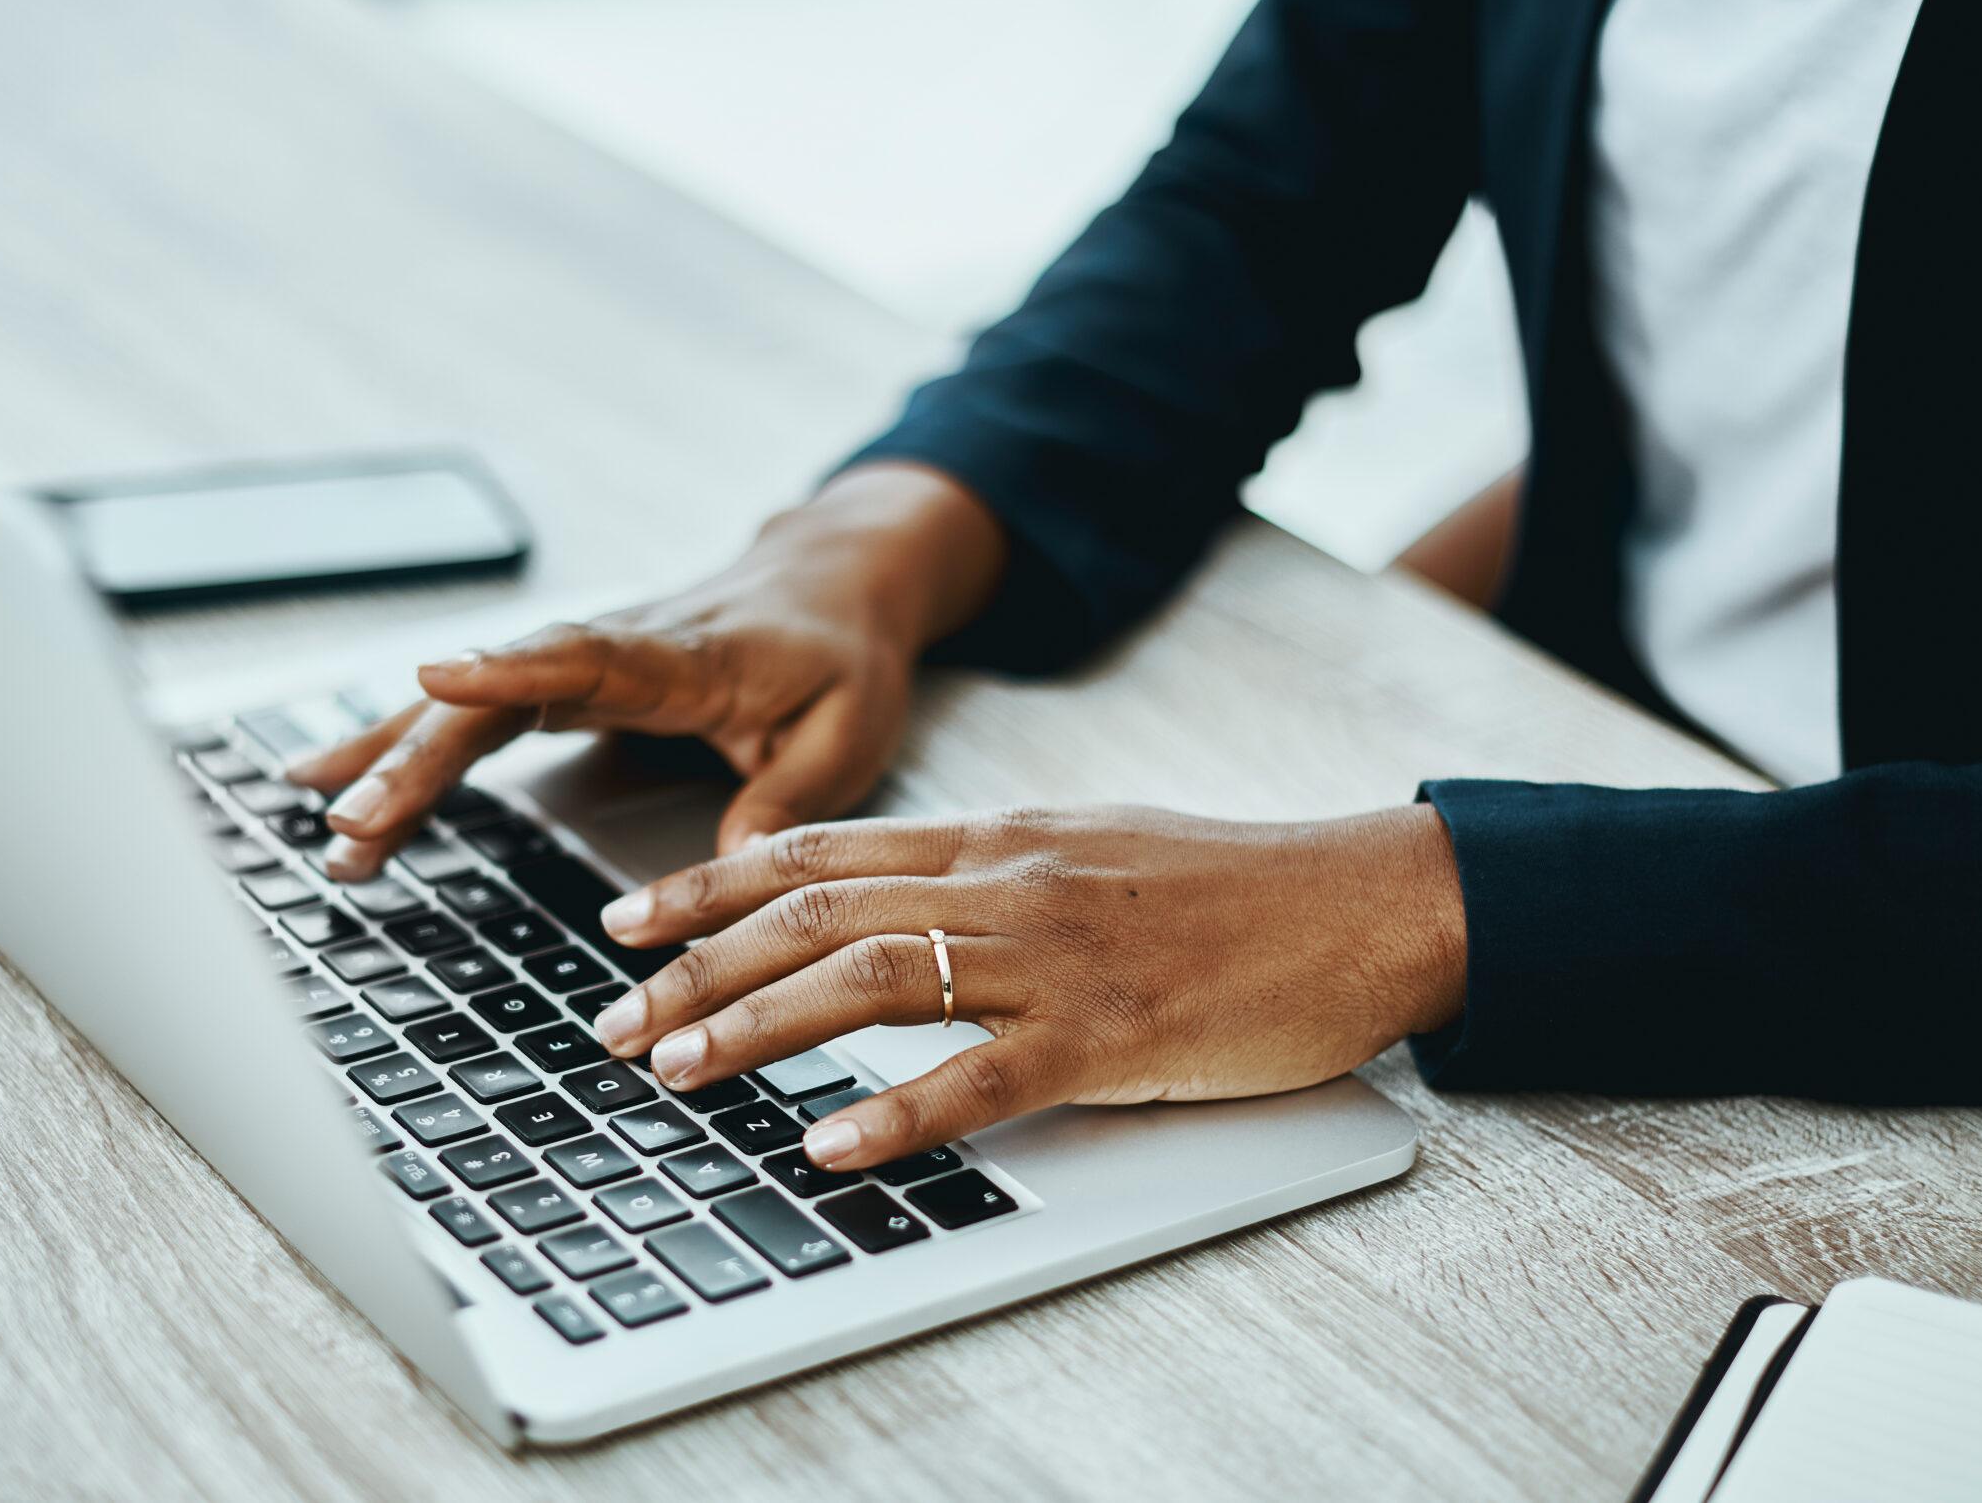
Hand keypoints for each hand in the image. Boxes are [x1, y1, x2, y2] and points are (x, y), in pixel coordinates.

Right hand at [285, 463, 1005, 878]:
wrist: (833, 579)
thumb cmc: (843, 654)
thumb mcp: (848, 730)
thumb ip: (787, 800)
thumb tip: (724, 876)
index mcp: (684, 656)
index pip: (587, 655)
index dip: (511, 667)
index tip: (437, 679)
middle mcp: (613, 648)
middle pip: (498, 697)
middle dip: (420, 756)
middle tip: (354, 822)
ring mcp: (578, 662)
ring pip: (469, 706)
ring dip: (393, 758)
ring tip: (322, 821)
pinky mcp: (562, 681)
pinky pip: (474, 715)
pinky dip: (405, 747)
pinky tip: (335, 780)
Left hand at [586, 804, 1466, 1171]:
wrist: (1368, 901)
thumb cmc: (1236, 886)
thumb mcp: (1091, 848)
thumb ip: (992, 871)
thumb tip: (899, 901)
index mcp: (1001, 836)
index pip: (823, 848)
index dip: (711, 881)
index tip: (630, 916)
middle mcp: (1009, 884)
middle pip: (816, 912)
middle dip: (696, 966)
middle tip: (613, 1018)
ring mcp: (1057, 957)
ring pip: (869, 978)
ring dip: (755, 1027)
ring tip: (676, 1070)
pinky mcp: (1113, 1037)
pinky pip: (980, 1078)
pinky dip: (894, 1113)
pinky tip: (829, 1146)